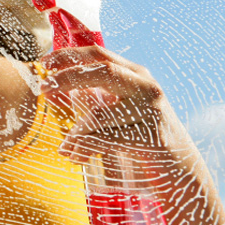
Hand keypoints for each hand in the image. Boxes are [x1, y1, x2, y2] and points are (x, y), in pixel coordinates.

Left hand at [39, 45, 192, 167]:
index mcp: (136, 74)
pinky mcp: (153, 139)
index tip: (43, 63)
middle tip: (43, 88)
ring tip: (66, 147)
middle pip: (103, 71)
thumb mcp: (116, 109)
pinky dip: (84, 148)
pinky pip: (105, 140)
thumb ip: (90, 96)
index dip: (69, 55)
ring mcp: (152, 111)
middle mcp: (146, 87)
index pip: (99, 54)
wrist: (181, 170)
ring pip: (98, 115)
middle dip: (68, 78)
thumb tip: (52, 90)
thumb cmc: (140, 136)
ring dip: (75, 132)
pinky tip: (75, 156)